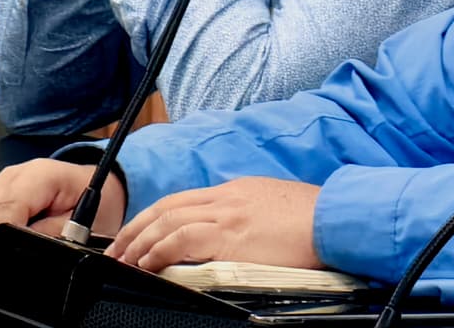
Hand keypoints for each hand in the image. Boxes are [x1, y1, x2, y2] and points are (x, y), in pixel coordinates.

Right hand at [0, 159, 125, 258]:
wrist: (101, 189)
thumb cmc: (97, 201)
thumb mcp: (86, 224)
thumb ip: (53, 235)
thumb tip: (26, 250)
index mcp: (41, 176)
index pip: (5, 208)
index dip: (4, 238)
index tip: (12, 257)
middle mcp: (15, 175)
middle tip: (12, 258)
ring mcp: (0, 183)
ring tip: (10, 250)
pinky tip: (1, 242)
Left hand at [105, 177, 322, 271]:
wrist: (336, 218)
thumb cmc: (313, 218)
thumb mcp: (274, 206)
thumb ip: (246, 213)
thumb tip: (229, 232)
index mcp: (237, 190)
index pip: (182, 199)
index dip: (153, 217)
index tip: (138, 235)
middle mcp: (227, 198)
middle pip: (167, 206)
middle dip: (136, 228)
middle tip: (117, 250)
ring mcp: (228, 215)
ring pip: (168, 221)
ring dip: (140, 242)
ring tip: (125, 260)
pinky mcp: (231, 237)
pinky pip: (183, 240)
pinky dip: (159, 250)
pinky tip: (149, 264)